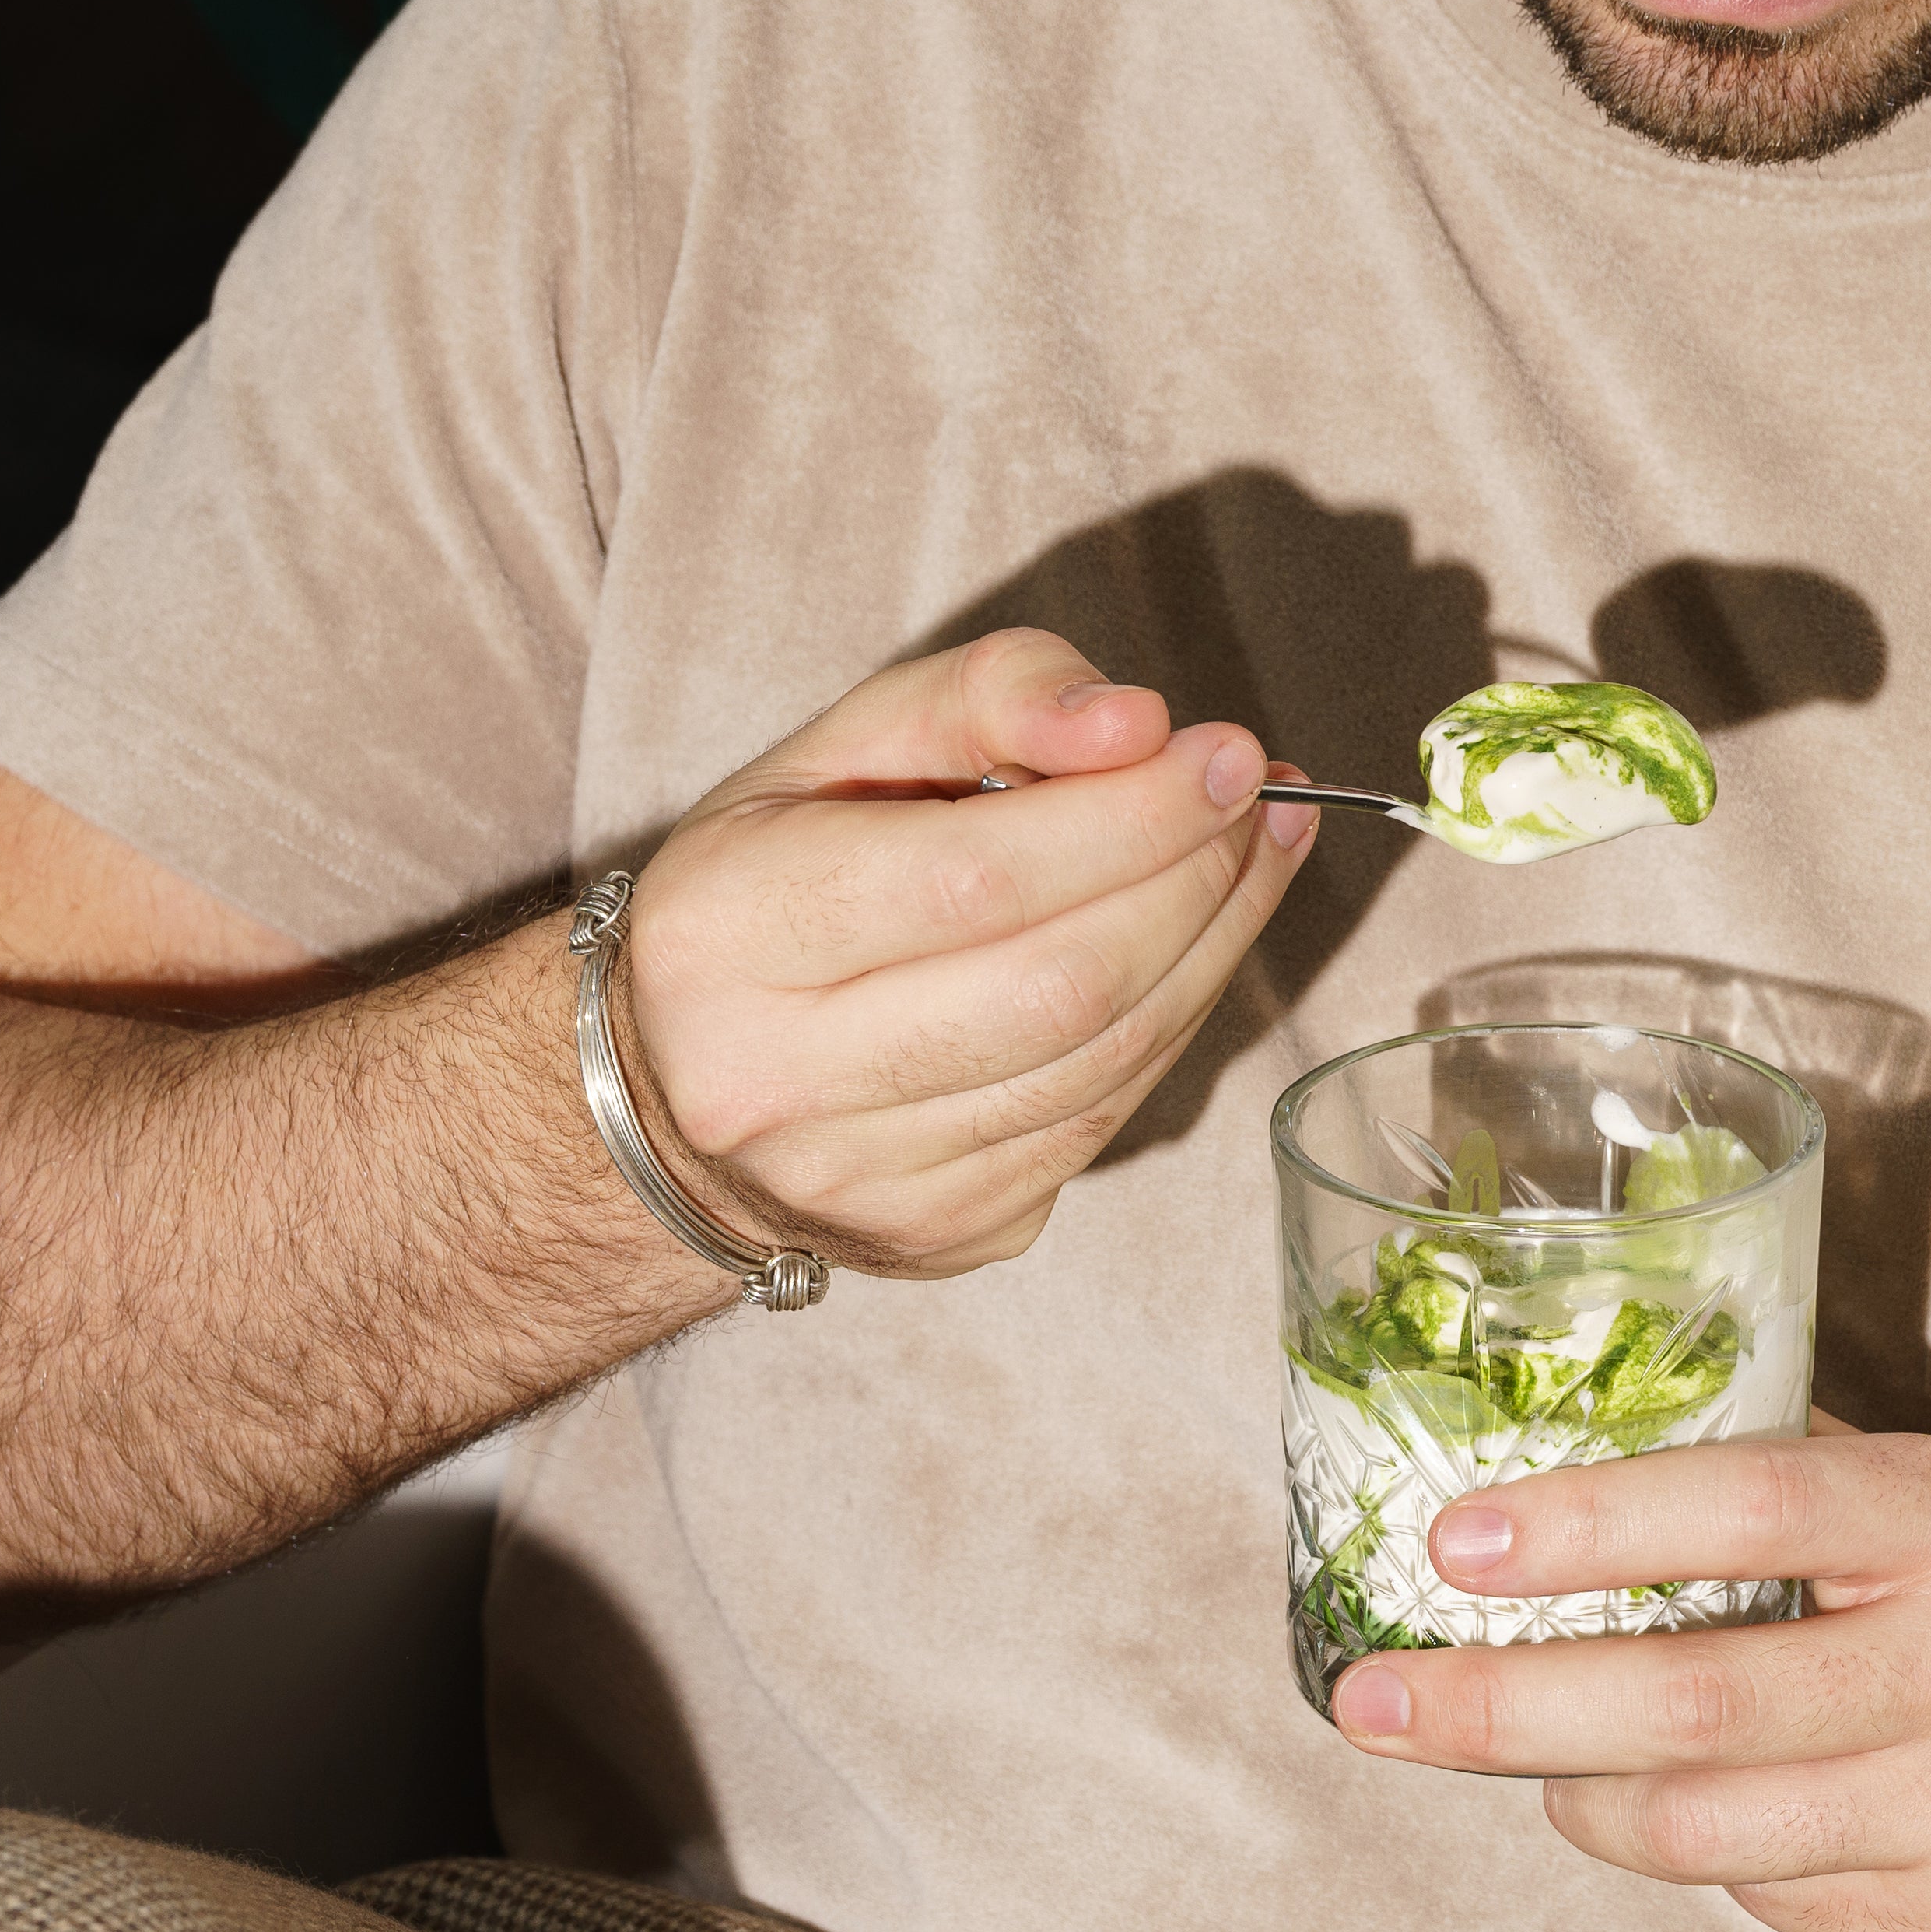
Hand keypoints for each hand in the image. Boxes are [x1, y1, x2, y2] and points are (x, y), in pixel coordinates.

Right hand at [619, 628, 1314, 1273]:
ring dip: (1213, 950)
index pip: (976, 876)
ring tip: (1254, 858)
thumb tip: (1139, 725)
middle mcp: (776, 1077)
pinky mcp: (939, 1234)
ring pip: (1102, 1065)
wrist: (674, 1091)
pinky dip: (1172, 1026)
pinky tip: (1198, 950)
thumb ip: (987, 697)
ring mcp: (862, 1179)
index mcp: (730, 929)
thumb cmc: (774, 886)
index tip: (1224, 754)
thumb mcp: (837, 748)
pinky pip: (1101, 1125)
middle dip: (1194, 882)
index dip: (1130, 817)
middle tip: (1256, 804)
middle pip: (1061, 982)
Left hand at [1329, 1432, 1930, 1931]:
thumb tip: (1589, 1448)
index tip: (1451, 1539)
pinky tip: (1716, 1823)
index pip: (1748, 1502)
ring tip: (1523, 1763)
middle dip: (1496, 1708)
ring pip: (1700, 1828)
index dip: (1586, 1525)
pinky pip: (1773, 1902)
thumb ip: (1809, 1484)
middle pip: (1683, 1702)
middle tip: (1370, 1700)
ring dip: (1577, 1799)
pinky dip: (1712, 1863)